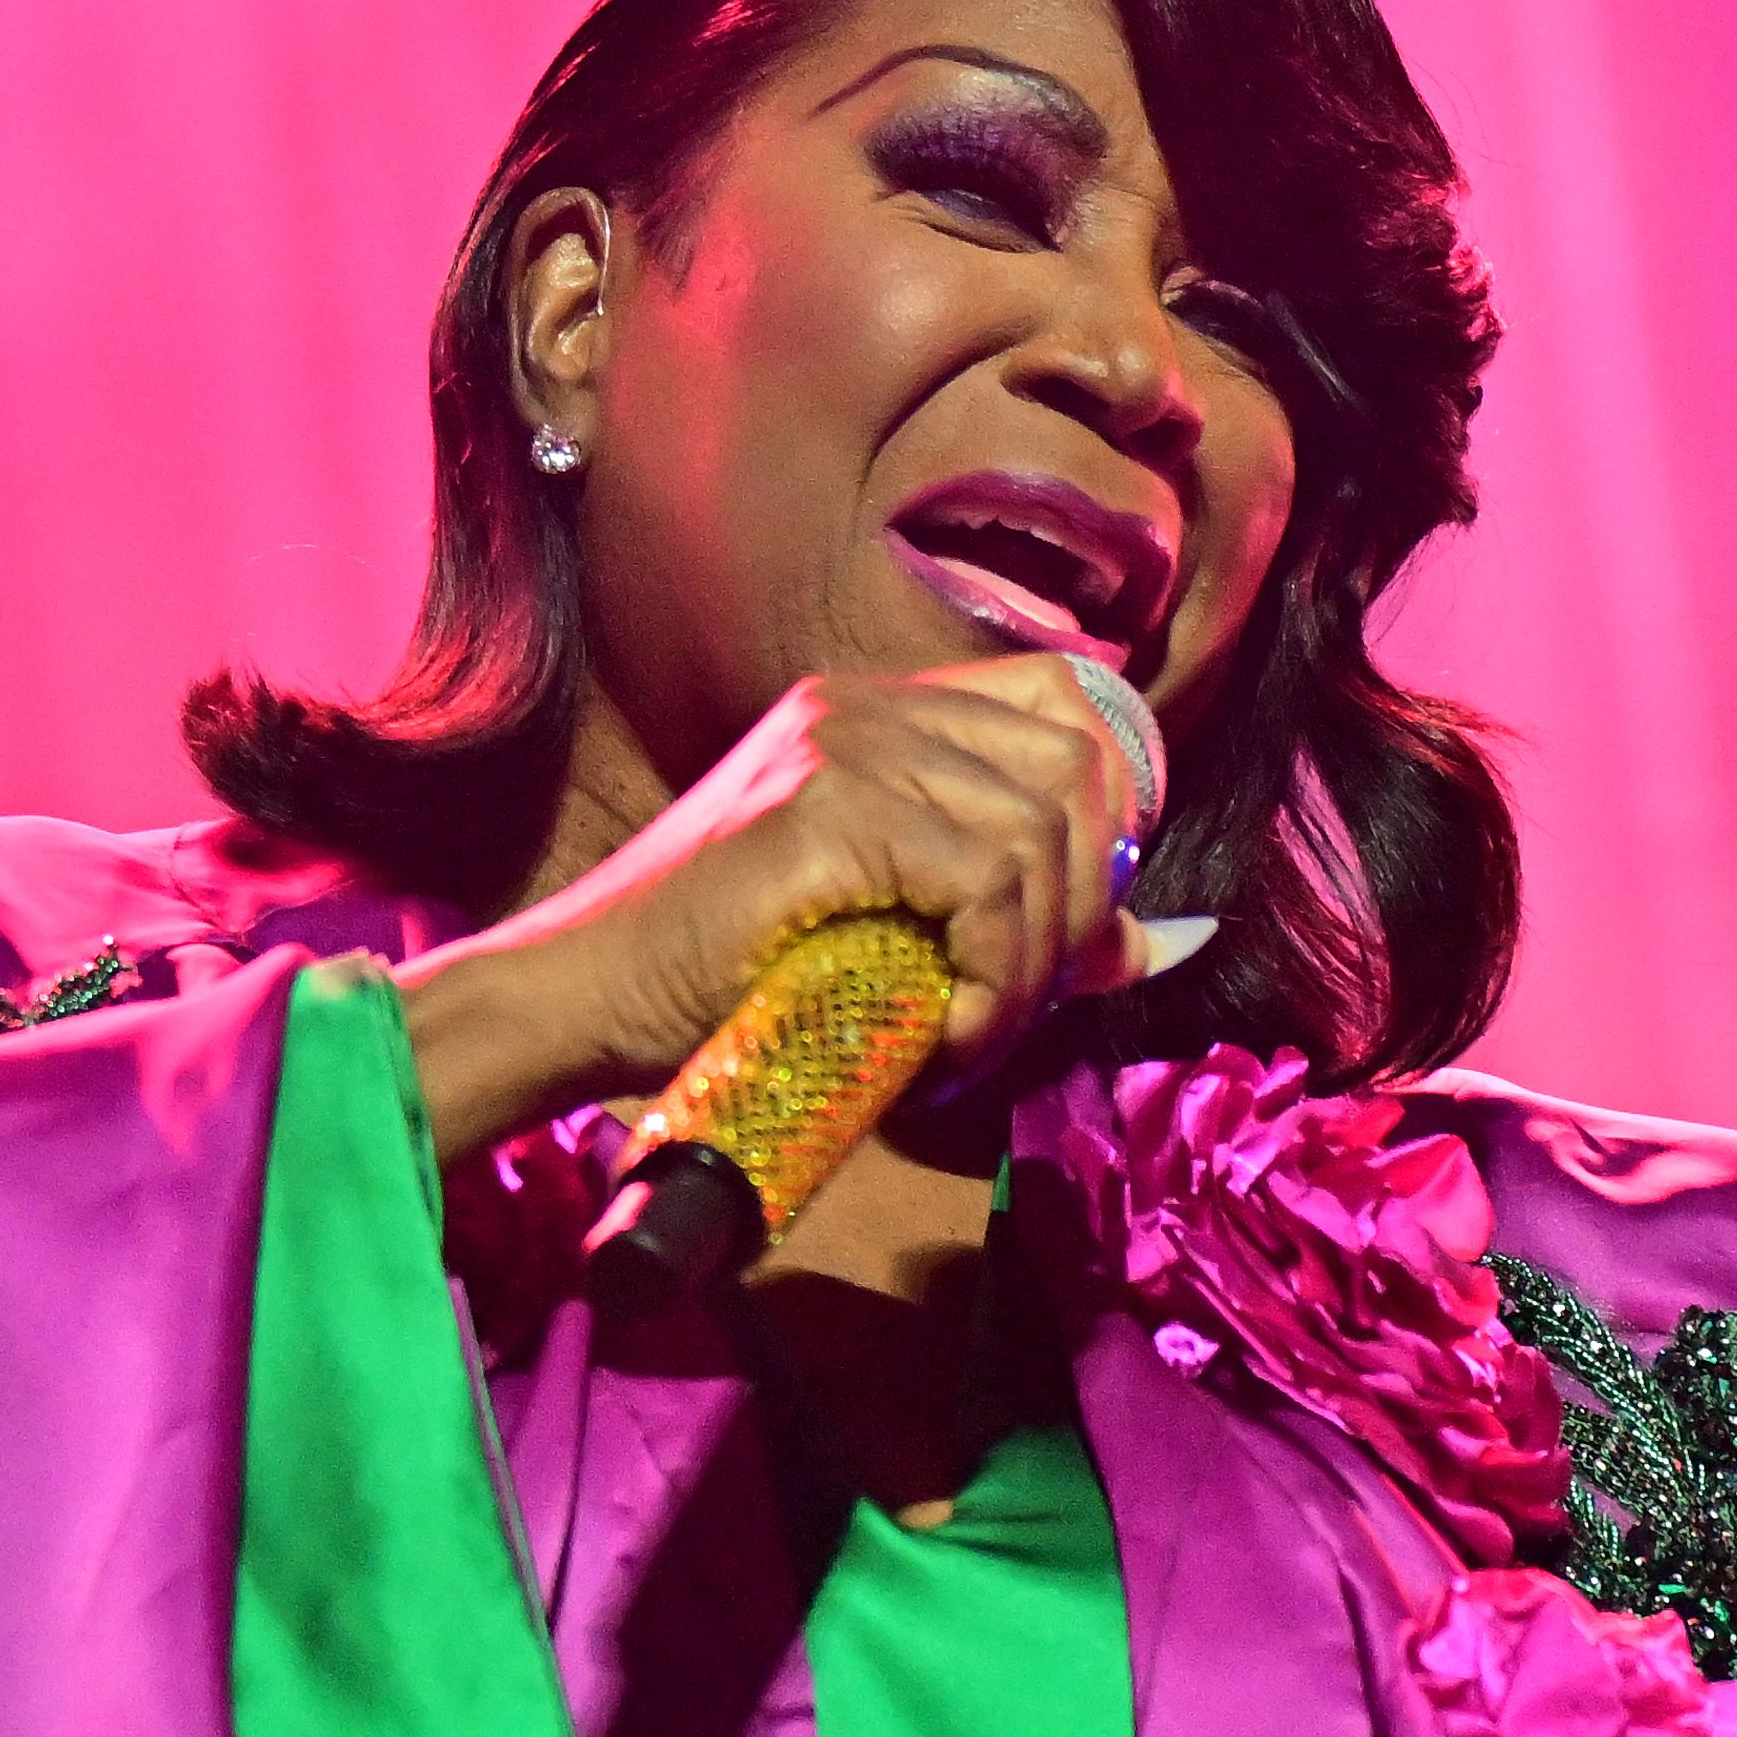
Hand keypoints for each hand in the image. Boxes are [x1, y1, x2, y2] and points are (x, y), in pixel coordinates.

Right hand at [397, 654, 1136, 1155]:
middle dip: (1079, 908)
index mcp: (874, 713)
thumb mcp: (889, 936)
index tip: (1077, 923)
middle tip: (1016, 1005)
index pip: (1063, 701)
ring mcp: (845, 748)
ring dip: (1032, 964)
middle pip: (1072, 768)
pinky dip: (992, 977)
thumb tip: (1150, 943)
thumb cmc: (716, 982)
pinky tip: (947, 1035)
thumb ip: (1012, 919)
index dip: (1107, 807)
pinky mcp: (829, 811)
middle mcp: (865, 707)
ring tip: (973, 1036)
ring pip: (1038, 834)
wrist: (586, 998)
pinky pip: (984, 882)